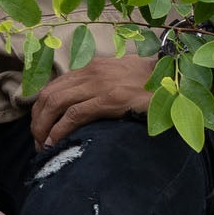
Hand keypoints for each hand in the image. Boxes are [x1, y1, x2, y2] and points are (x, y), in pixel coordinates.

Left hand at [28, 52, 156, 148]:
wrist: (175, 79)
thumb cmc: (150, 82)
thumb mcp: (118, 78)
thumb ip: (99, 86)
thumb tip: (82, 105)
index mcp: (90, 68)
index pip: (53, 87)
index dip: (40, 108)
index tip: (39, 126)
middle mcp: (90, 73)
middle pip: (49, 95)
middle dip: (38, 119)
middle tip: (38, 141)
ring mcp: (99, 85)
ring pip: (56, 103)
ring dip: (44, 127)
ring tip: (43, 146)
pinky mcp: (109, 99)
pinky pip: (74, 114)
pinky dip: (60, 130)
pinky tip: (56, 143)